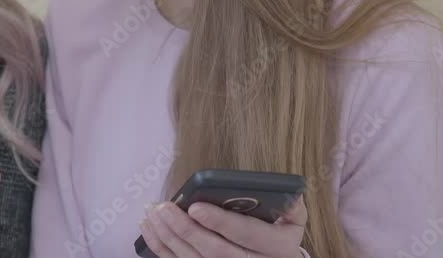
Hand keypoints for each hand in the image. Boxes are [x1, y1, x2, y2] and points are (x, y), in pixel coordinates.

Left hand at [140, 195, 306, 257]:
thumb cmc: (279, 235)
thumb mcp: (292, 220)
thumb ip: (289, 203)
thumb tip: (282, 190)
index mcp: (278, 248)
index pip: (247, 235)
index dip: (220, 222)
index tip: (195, 207)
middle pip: (215, 251)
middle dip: (186, 229)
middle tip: (163, 208)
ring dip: (168, 237)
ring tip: (153, 214)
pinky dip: (161, 248)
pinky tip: (149, 229)